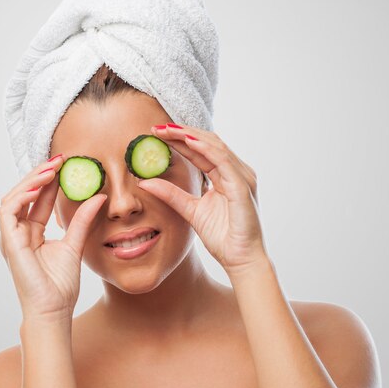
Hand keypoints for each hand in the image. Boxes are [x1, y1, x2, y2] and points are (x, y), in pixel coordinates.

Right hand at [0, 155, 106, 320]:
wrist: (53, 310)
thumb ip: (83, 221)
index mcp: (33, 234)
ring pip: (14, 198)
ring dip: (31, 181)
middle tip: (59, 160)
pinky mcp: (9, 242)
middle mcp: (19, 233)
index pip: (39, 201)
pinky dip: (22, 196)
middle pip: (25, 195)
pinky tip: (39, 188)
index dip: (50, 182)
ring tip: (51, 169)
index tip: (66, 166)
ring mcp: (12, 237)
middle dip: (40, 175)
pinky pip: (8, 211)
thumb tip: (98, 197)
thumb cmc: (61, 286)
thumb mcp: (75, 244)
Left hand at [137, 123, 268, 275]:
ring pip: (215, 147)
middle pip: (208, 143)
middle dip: (182, 133)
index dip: (179, 141)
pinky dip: (206, 149)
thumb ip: (170, 194)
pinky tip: (189, 142)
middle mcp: (236, 172)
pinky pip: (223, 161)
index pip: (200, 151)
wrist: (240, 259)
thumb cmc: (223, 237)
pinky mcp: (243, 187)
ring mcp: (241, 178)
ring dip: (190, 136)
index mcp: (225, 176)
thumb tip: (145, 182)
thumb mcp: (190, 211)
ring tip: (168, 130)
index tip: (156, 134)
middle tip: (158, 127)